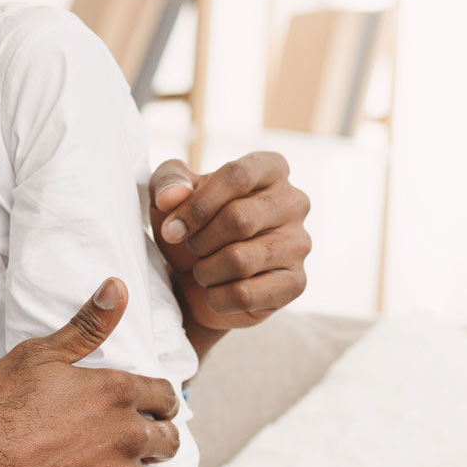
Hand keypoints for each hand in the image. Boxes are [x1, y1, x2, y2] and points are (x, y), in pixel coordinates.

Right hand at [0, 278, 181, 466]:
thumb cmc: (0, 409)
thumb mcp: (39, 355)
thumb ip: (86, 326)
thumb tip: (117, 287)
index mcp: (118, 392)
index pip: (165, 396)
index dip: (160, 401)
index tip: (153, 407)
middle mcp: (129, 436)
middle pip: (169, 440)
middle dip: (158, 439)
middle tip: (134, 441)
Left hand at [150, 151, 311, 345]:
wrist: (193, 282)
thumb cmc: (190, 228)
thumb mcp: (168, 195)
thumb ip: (167, 182)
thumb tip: (173, 196)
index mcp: (270, 168)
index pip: (238, 176)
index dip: (198, 205)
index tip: (171, 228)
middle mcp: (294, 202)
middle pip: (239, 218)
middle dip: (200, 240)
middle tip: (191, 248)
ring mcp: (299, 243)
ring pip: (241, 259)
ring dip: (206, 270)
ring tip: (203, 270)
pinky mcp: (296, 283)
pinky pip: (246, 294)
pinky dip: (217, 298)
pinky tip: (214, 292)